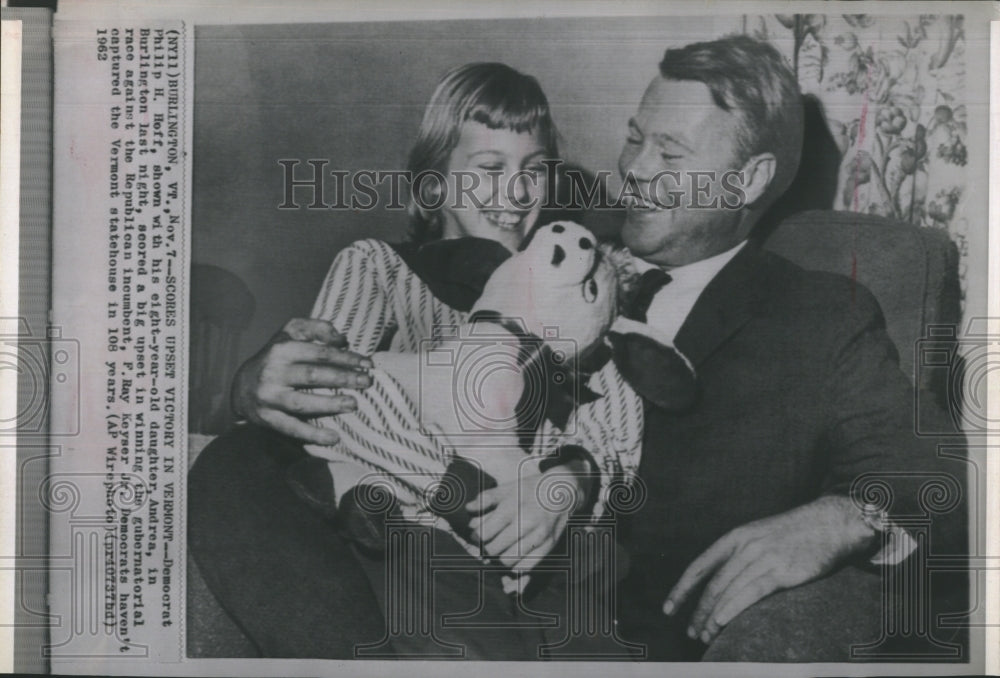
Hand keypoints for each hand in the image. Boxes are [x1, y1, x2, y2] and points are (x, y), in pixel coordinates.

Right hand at [231, 318, 372, 443]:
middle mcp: (274, 372)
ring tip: (353, 404)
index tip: (368, 364)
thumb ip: (316, 329)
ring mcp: (269, 397)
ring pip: (301, 402)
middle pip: (313, 375)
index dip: (346, 358)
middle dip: (343, 378)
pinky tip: (333, 438)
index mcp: (282, 349)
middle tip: (367, 382)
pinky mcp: (267, 418)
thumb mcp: (290, 333)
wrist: (240, 386)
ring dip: (329, 404)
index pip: (320, 353)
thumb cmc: (276, 357)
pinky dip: (312, 435)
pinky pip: (291, 428)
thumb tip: (342, 339)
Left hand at [467, 461, 589, 569]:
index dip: (476, 537)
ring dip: (500, 558)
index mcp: (513, 507)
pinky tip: (513, 557)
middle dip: (486, 549)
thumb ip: (486, 498)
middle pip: (495, 548)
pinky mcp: (549, 545)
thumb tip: (468, 508)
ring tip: (500, 550)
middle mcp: (526, 522)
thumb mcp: (508, 487)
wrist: (563, 491)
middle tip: (487, 544)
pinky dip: (516, 565)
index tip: (476, 536)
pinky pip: (528, 565)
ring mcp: (539, 535)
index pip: (486, 532)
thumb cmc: (532, 489)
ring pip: (509, 560)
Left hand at [662, 495, 876, 644]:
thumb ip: (741, 555)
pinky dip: (732, 609)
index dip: (682, 589)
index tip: (668, 608)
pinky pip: (750, 593)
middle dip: (698, 611)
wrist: (830, 523)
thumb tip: (723, 583)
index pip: (700, 566)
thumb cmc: (796, 534)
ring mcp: (763, 558)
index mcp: (735, 537)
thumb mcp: (760, 535)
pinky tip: (721, 623)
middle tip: (691, 631)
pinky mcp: (782, 571)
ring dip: (713, 617)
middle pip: (712, 584)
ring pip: (728, 592)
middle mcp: (745, 546)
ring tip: (706, 635)